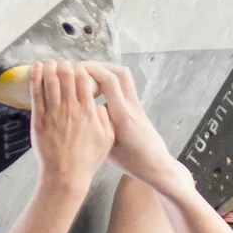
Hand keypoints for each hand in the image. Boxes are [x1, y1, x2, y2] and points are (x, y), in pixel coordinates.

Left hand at [30, 60, 114, 194]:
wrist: (66, 175)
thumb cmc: (87, 159)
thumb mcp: (107, 138)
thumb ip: (105, 118)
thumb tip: (98, 104)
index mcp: (88, 111)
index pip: (84, 80)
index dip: (80, 68)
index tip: (78, 66)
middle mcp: (71, 109)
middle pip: (66, 76)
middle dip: (64, 64)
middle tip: (63, 62)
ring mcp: (53, 114)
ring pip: (50, 82)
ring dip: (49, 67)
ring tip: (48, 61)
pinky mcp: (39, 120)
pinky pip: (36, 94)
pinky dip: (35, 78)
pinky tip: (35, 69)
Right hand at [84, 63, 185, 193]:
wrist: (157, 165)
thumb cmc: (133, 162)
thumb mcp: (109, 149)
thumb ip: (98, 128)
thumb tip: (80, 112)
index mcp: (122, 116)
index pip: (110, 82)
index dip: (92, 71)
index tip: (75, 71)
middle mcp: (131, 106)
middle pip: (119, 73)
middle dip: (98, 66)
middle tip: (79, 70)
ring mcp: (136, 105)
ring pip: (123, 76)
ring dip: (106, 71)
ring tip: (87, 76)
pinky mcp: (137, 107)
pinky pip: (124, 86)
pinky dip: (110, 81)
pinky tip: (97, 89)